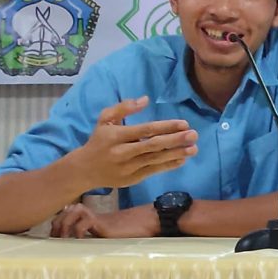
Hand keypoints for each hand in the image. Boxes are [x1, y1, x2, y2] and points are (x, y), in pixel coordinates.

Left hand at [51, 203, 158, 238]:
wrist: (143, 222)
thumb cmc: (125, 229)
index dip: (57, 220)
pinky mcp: (102, 222)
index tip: (53, 235)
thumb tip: (74, 239)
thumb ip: (91, 230)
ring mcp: (96, 216)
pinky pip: (85, 222)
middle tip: (56, 237)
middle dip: (57, 223)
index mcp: (88, 215)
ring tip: (65, 237)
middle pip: (66, 209)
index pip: (66, 211)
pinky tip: (79, 238)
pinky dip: (78, 230)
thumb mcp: (103, 231)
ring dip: (65, 224)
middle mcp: (91, 212)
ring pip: (74, 211)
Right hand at [67, 96, 198, 189]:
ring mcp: (127, 168)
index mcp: (116, 136)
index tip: (184, 123)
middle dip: (176, 140)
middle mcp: (122, 152)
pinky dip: (168, 165)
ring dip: (177, 154)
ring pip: (155, 160)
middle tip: (194, 135)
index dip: (166, 127)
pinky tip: (182, 159)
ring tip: (194, 148)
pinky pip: (153, 171)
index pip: (145, 130)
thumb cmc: (98, 141)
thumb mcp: (105, 119)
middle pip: (153, 145)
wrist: (83, 170)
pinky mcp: (131, 179)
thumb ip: (123, 108)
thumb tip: (145, 99)